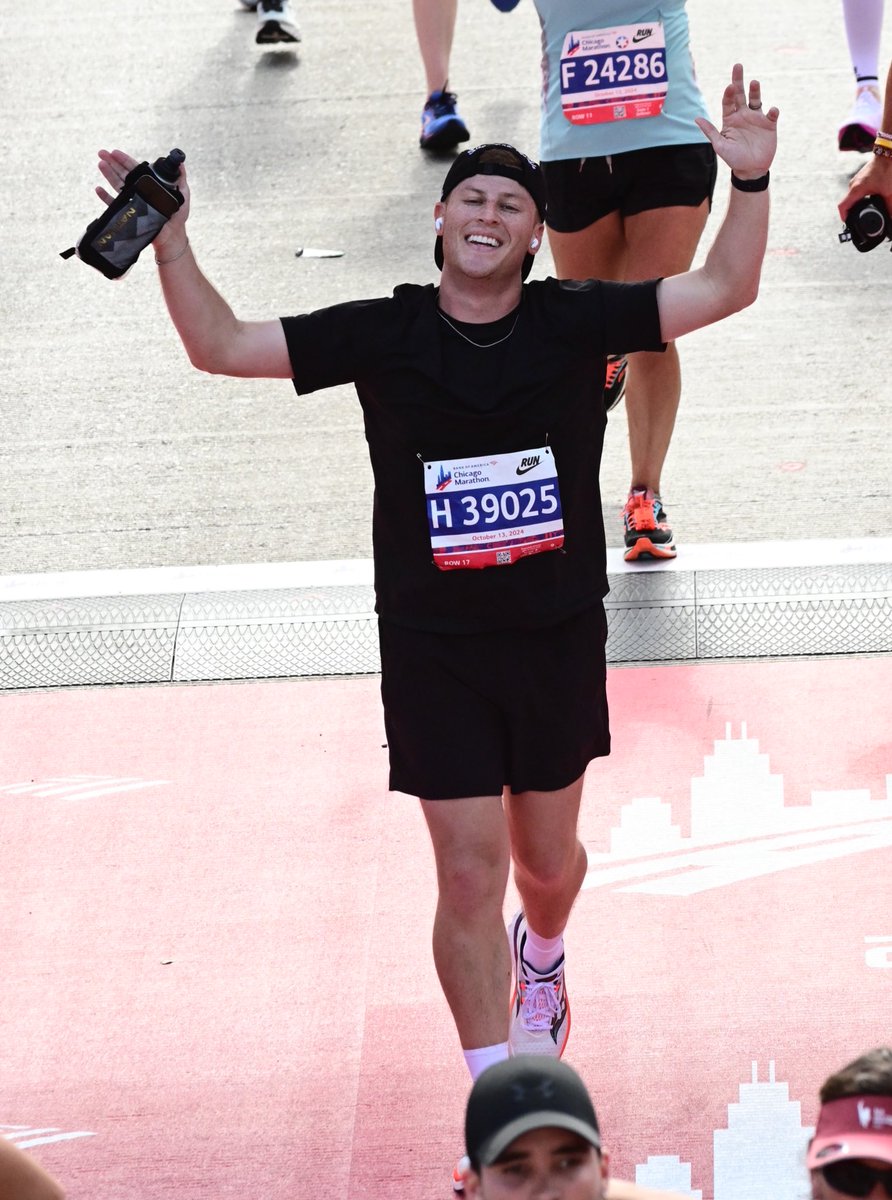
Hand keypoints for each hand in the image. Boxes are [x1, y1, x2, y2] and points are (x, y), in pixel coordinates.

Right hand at [96, 148, 190, 249]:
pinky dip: (105, 197)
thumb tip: (181, 163)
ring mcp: (131, 201)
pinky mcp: (128, 213)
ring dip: (108, 174)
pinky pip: (114, 205)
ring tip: (101, 164)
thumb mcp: (182, 195)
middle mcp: (138, 190)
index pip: (135, 169)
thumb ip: (180, 180)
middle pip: (122, 174)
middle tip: (102, 152)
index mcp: (148, 183)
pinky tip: (98, 189)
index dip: (125, 160)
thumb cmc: (177, 216)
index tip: (115, 152)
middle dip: (112, 162)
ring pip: (117, 185)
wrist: (172, 236)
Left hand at [695, 63, 778, 178]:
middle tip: (737, 66)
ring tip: (754, 83)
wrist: (751, 169)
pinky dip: (773, 111)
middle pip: (740, 94)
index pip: (728, 102)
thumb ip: (710, 131)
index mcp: (730, 119)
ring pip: (756, 99)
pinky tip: (772, 111)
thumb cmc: (734, 158)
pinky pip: (771, 114)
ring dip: (755, 91)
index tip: (729, 87)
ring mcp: (756, 118)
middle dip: (739, 80)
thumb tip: (696, 118)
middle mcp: (743, 114)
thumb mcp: (720, 145)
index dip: (728, 94)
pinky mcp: (769, 124)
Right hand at [839, 154, 891, 219]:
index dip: (844, 218)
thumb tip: (891, 219)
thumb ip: (890, 207)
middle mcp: (853, 185)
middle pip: (848, 203)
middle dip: (852, 212)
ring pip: (853, 196)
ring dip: (857, 204)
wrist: (889, 152)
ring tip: (865, 210)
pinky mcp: (862, 177)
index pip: (842, 207)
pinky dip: (861, 197)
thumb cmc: (888, 169)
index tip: (849, 224)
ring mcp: (857, 180)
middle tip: (859, 219)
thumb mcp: (889, 192)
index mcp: (856, 190)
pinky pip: (858, 190)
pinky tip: (870, 199)